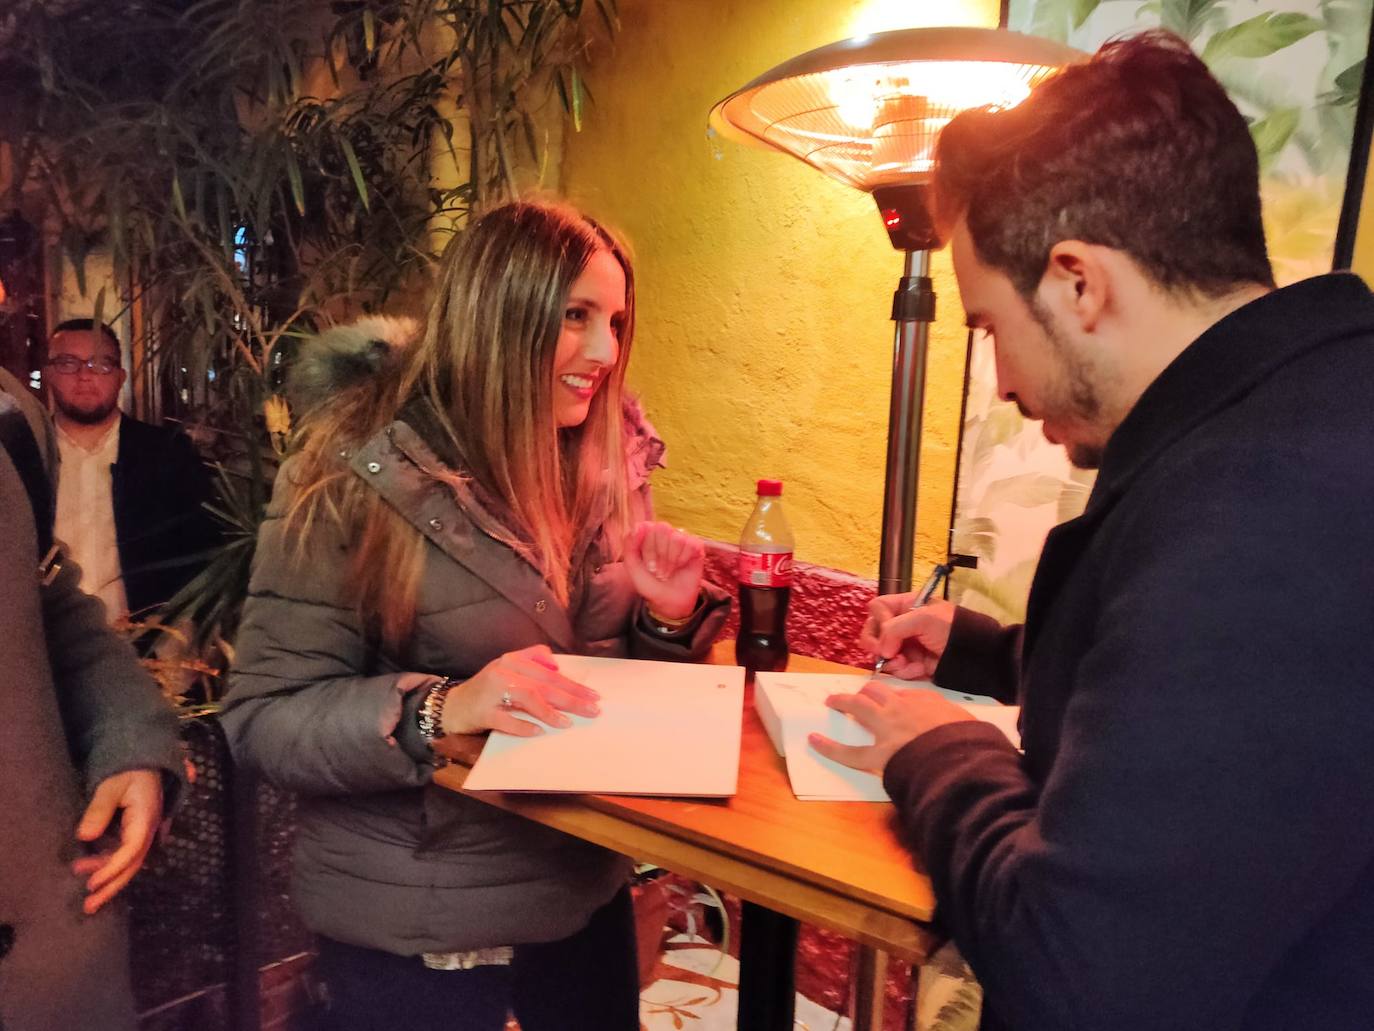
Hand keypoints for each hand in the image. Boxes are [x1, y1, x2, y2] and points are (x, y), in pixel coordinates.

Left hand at [72, 769, 163, 914]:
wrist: (145, 761)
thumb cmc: (129, 769)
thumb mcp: (111, 784)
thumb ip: (99, 809)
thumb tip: (84, 836)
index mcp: (146, 819)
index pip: (131, 851)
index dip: (111, 869)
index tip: (91, 883)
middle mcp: (149, 829)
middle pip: (133, 865)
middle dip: (112, 887)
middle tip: (89, 906)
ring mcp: (144, 832)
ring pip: (129, 863)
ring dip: (109, 879)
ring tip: (86, 893)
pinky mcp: (136, 832)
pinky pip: (125, 855)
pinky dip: (110, 867)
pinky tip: (93, 873)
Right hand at [442, 645, 600, 736]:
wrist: (450, 707)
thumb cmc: (486, 691)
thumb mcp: (508, 670)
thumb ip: (531, 662)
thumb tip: (557, 666)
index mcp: (512, 660)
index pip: (548, 671)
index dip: (572, 683)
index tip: (593, 695)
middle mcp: (503, 671)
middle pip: (543, 684)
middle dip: (570, 698)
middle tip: (592, 710)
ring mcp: (491, 691)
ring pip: (527, 698)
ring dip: (549, 711)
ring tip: (567, 722)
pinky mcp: (482, 712)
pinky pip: (506, 719)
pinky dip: (523, 726)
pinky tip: (539, 732)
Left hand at [623, 521, 704, 619]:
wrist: (668, 602)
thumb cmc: (650, 583)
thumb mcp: (633, 567)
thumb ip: (629, 546)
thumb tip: (638, 526)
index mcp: (648, 534)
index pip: (647, 527)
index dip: (647, 548)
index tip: (648, 566)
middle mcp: (665, 533)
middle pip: (663, 528)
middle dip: (659, 554)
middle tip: (658, 570)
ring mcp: (681, 538)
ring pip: (677, 538)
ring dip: (671, 560)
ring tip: (668, 572)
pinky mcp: (696, 546)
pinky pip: (691, 544)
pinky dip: (683, 559)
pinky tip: (681, 567)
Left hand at [809, 680, 973, 772]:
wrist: (963, 761)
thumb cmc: (971, 744)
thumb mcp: (967, 723)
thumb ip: (953, 719)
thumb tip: (957, 726)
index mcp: (927, 702)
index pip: (905, 694)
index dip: (895, 698)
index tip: (893, 702)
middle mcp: (903, 709)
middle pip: (878, 692)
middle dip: (867, 692)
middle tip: (860, 696)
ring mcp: (888, 730)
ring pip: (860, 706)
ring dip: (844, 702)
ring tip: (832, 701)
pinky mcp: (879, 756)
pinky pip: (850, 752)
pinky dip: (829, 747)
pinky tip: (814, 740)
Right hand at [860, 596, 956, 679]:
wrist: (974, 654)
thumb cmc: (951, 628)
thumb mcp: (923, 619)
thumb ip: (895, 629)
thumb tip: (882, 651)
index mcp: (904, 606)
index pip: (877, 608)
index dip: (878, 619)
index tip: (887, 631)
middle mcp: (901, 625)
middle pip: (873, 633)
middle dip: (878, 646)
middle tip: (887, 655)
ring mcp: (904, 646)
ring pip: (881, 655)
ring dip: (893, 662)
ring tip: (909, 664)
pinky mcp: (910, 664)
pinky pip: (895, 670)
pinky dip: (905, 672)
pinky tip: (919, 670)